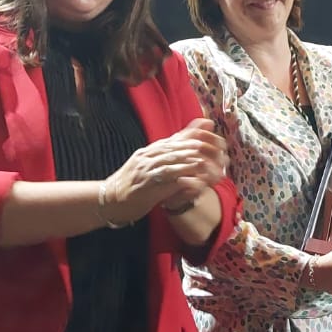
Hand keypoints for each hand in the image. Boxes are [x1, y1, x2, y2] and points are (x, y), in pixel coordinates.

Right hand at [103, 119, 228, 222]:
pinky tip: (199, 182)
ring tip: (216, 169)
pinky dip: (185, 180)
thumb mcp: (152, 162)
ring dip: (200, 166)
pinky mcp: (146, 186)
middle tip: (223, 157)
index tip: (220, 144)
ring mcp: (147, 170)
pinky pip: (169, 180)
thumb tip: (196, 132)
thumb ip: (172, 150)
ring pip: (177, 161)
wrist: (108, 199)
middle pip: (183, 147)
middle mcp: (150, 156)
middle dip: (206, 152)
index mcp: (153, 149)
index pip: (182, 137)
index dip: (204, 139)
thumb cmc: (134, 183)